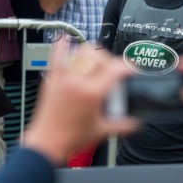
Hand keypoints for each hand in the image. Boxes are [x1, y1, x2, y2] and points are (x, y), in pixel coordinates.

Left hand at [23, 41, 138, 164]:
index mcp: (93, 93)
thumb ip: (123, 125)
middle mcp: (78, 81)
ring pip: (81, 52)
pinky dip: (62, 45)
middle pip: (99, 57)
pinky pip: (56, 55)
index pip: (115, 69)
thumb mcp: (102, 131)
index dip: (128, 66)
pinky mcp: (52, 79)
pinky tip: (66, 38)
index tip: (132, 68)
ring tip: (96, 61)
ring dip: (92, 53)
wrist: (46, 143)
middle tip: (113, 69)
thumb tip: (136, 123)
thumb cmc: (71, 138)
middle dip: (111, 60)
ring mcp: (64, 78)